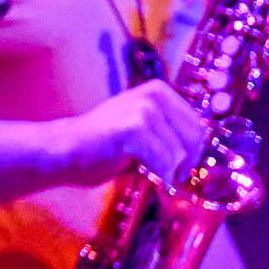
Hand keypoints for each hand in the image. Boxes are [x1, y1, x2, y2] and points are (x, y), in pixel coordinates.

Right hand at [44, 80, 209, 187]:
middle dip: (184, 165)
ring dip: (168, 172)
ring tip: (149, 175)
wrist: (67, 150)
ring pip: (180, 154)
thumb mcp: (145, 133)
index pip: (199, 127)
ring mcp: (143, 108)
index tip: (176, 168)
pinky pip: (164, 162)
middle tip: (166, 177)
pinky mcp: (133, 128)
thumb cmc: (105, 146)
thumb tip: (202, 156)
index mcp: (160, 90)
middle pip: (195, 139)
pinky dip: (158, 176)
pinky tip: (142, 175)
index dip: (192, 154)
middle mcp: (154, 93)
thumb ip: (170, 136)